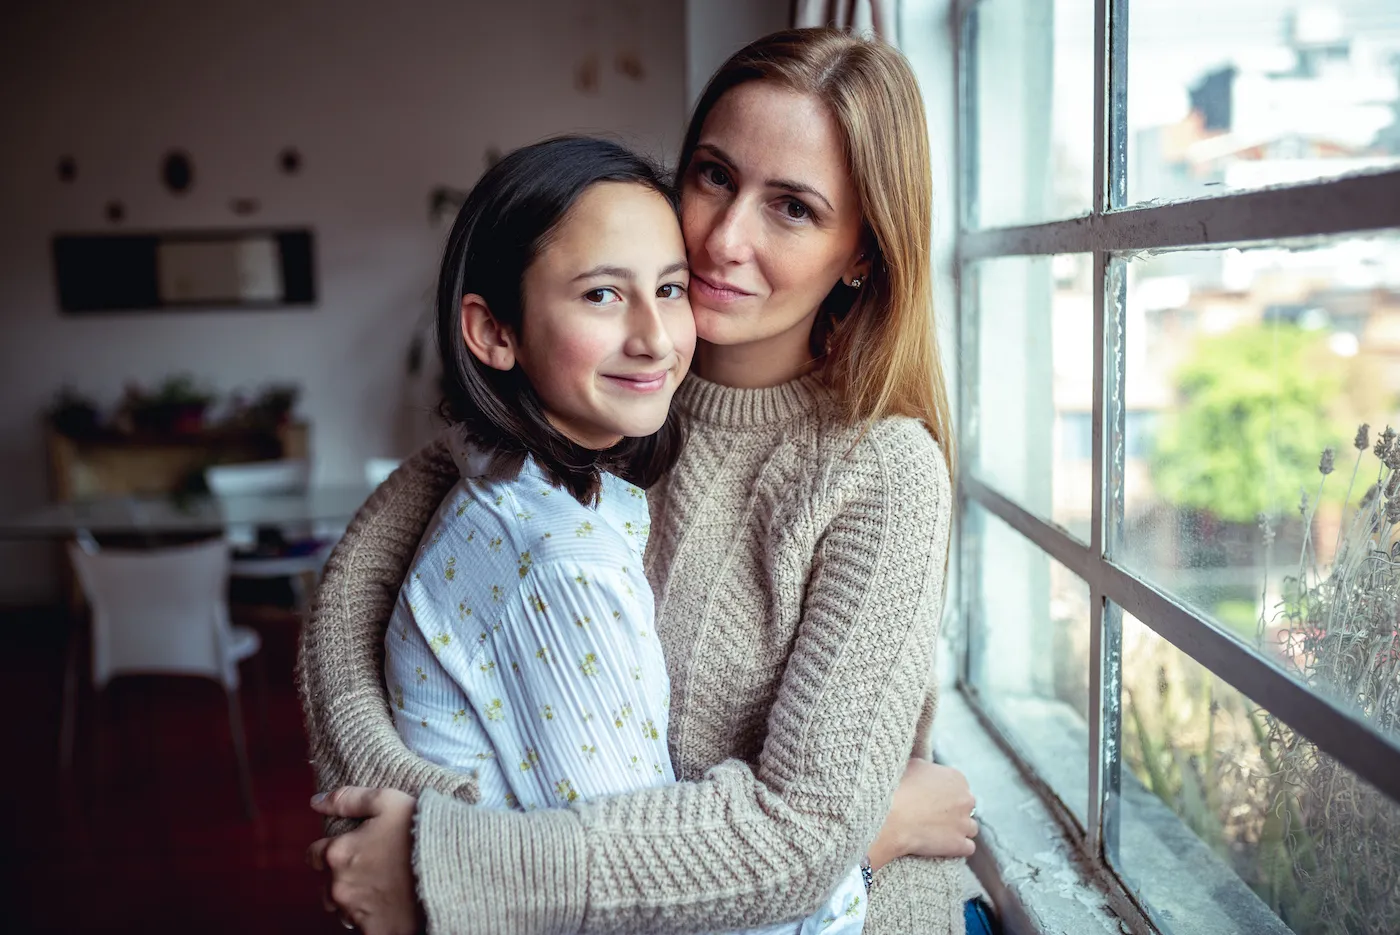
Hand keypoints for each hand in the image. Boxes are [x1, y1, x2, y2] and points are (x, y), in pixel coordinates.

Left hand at [307, 787, 423, 934]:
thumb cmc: (420, 831)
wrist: (451, 868)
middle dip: (341, 877)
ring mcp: (355, 912)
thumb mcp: (387, 801)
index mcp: (339, 853)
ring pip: (342, 908)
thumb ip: (347, 800)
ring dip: (354, 899)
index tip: (349, 848)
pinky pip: (362, 927)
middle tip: (370, 867)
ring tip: (382, 888)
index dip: (330, 849)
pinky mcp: (374, 930)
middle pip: (326, 884)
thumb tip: (316, 801)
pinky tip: (391, 906)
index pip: (314, 854)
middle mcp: (340, 885)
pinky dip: (371, 919)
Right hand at [867, 759, 976, 869]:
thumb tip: (927, 771)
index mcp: (956, 777)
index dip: (945, 795)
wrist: (891, 816)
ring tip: (938, 833)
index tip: (932, 801)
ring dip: (958, 830)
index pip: (959, 787)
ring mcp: (965, 823)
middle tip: (933, 816)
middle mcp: (966, 799)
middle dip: (954, 812)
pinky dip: (957, 848)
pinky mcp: (960, 844)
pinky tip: (942, 846)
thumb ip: (928, 768)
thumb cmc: (898, 788)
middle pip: (966, 807)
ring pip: (970, 828)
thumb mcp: (913, 765)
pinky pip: (968, 847)